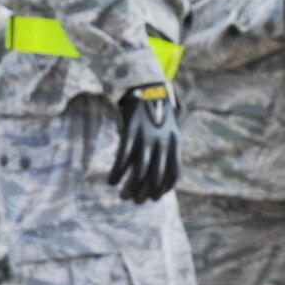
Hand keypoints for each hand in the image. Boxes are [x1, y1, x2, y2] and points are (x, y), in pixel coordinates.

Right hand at [108, 84, 178, 204]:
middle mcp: (162, 142)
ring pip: (139, 171)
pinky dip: (117, 172)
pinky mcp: (130, 131)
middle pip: (155, 176)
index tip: (154, 198)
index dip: (164, 189)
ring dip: (130, 187)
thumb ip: (164, 147)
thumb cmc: (156, 110)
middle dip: (145, 192)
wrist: (148, 85)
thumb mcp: (168, 127)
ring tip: (122, 195)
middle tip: (134, 200)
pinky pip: (123, 157)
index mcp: (174, 142)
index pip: (174, 173)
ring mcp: (146, 137)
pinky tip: (110, 181)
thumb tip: (155, 168)